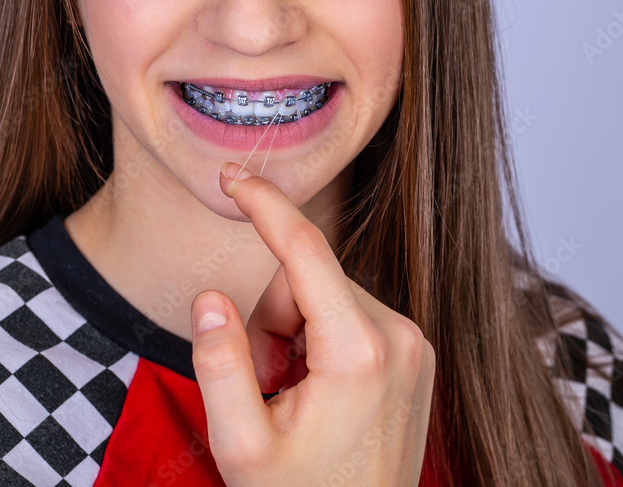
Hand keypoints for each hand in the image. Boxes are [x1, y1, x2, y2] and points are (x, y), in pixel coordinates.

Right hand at [189, 162, 435, 485]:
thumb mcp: (241, 446)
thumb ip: (219, 366)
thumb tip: (210, 299)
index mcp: (360, 352)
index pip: (306, 250)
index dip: (264, 206)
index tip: (234, 177)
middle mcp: (399, 336)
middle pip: (306, 277)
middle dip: (270, 318)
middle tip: (265, 382)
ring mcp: (412, 343)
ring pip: (324, 294)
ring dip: (292, 332)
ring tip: (291, 394)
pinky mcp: (411, 351)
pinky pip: (347, 313)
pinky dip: (317, 339)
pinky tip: (315, 390)